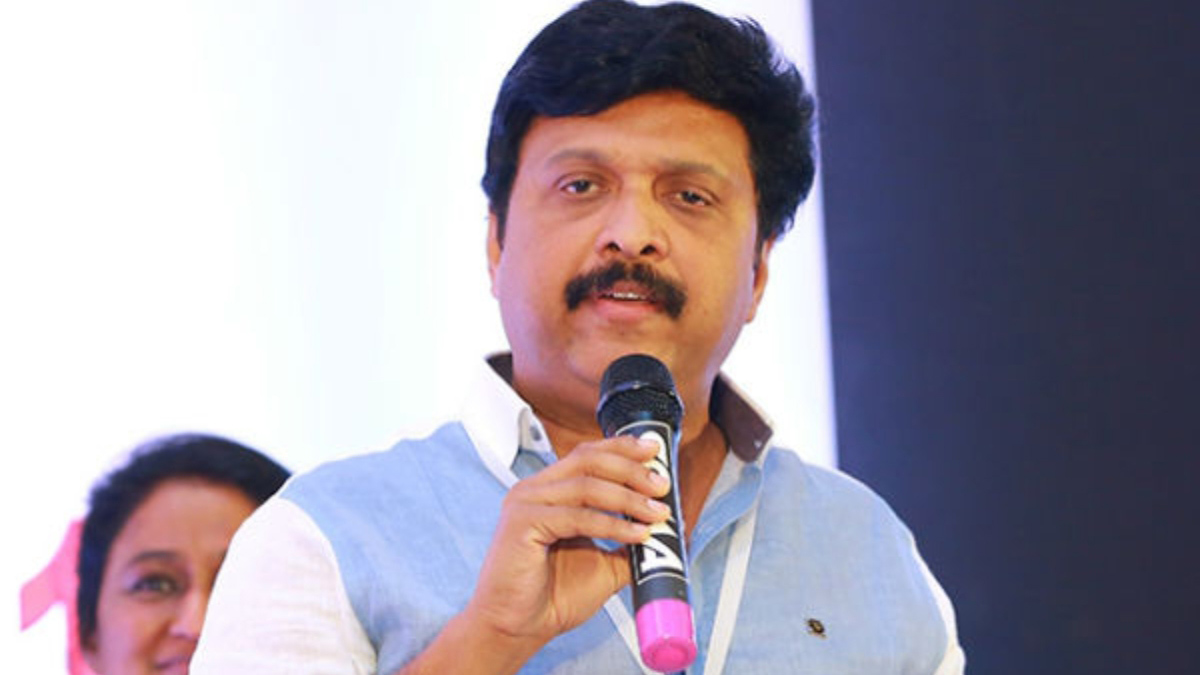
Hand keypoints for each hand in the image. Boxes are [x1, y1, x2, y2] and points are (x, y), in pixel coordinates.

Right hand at [468, 435, 670, 655]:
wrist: (517, 629)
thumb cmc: (551, 597)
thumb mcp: (604, 564)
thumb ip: (630, 544)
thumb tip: (669, 533)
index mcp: (549, 491)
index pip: (588, 454)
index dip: (623, 448)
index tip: (655, 450)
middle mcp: (534, 490)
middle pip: (589, 460)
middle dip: (632, 469)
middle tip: (662, 485)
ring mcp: (525, 503)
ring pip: (586, 484)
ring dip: (629, 497)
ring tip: (657, 513)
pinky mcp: (522, 523)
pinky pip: (578, 516)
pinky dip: (613, 524)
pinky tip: (636, 533)